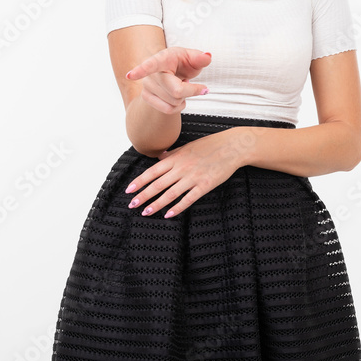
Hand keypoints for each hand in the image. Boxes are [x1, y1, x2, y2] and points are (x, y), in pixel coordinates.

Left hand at [124, 127, 249, 218]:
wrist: (231, 147)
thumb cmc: (210, 145)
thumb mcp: (187, 146)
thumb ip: (172, 154)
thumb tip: (159, 157)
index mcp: (176, 158)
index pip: (152, 172)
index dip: (140, 182)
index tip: (129, 190)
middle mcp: (181, 168)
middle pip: (158, 184)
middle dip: (143, 196)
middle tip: (132, 205)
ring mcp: (193, 177)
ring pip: (170, 194)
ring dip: (156, 204)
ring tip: (146, 212)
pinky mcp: (205, 186)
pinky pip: (188, 199)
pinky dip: (177, 208)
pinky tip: (168, 215)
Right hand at [126, 47, 210, 113]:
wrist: (170, 72)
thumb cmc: (181, 63)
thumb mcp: (192, 58)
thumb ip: (200, 58)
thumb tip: (207, 56)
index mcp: (161, 59)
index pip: (150, 65)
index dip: (140, 70)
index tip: (130, 75)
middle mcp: (151, 74)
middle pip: (176, 92)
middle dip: (191, 90)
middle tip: (193, 83)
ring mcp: (147, 87)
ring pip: (174, 103)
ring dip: (184, 98)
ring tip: (180, 85)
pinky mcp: (147, 98)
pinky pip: (168, 110)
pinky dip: (178, 106)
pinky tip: (175, 96)